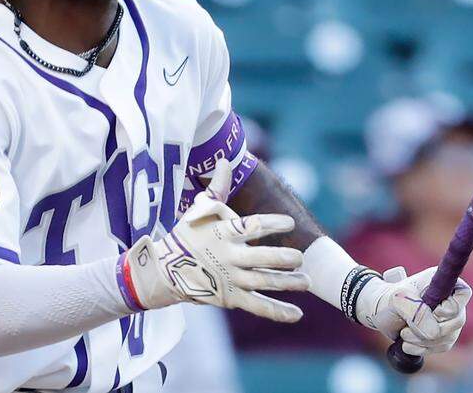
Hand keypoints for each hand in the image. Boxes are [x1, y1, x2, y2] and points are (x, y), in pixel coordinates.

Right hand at [118, 159, 309, 321]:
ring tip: (307, 280)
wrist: (165, 270)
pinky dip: (278, 311)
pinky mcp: (231, 298)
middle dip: (282, 258)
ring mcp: (230, 279)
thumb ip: (217, 187)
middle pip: (260, 258)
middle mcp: (228, 257)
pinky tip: (297, 314)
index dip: (271, 224)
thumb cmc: (187, 234)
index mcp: (223, 233)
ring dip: (287, 283)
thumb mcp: (199, 210)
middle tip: (300, 257)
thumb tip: (224, 159)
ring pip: (263, 282)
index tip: (289, 223)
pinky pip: (257, 306)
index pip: (250, 227)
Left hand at [355, 266, 471, 355]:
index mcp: (442, 283)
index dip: (450, 306)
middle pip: (457, 320)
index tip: (432, 310)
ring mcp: (450, 320)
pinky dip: (422, 347)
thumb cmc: (390, 300)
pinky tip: (407, 342)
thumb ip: (417, 312)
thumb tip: (434, 333)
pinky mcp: (444, 337)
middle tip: (407, 325)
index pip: (463, 293)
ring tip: (403, 332)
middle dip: (429, 327)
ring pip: (448, 337)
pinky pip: (441, 347)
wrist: (383, 312)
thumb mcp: (398, 301)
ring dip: (422, 339)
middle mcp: (451, 301)